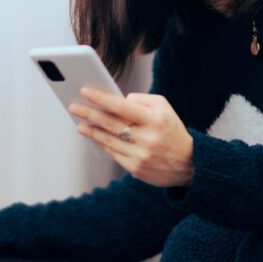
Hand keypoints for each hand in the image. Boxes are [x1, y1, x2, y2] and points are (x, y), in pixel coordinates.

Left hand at [67, 87, 194, 187]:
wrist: (189, 163)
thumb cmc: (171, 129)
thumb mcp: (164, 108)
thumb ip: (142, 99)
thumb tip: (118, 100)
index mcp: (154, 120)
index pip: (122, 107)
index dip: (102, 98)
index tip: (85, 91)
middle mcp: (147, 139)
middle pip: (111, 124)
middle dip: (89, 113)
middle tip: (73, 106)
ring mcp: (140, 156)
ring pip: (109, 140)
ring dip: (91, 131)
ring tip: (79, 122)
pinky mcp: (136, 170)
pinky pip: (113, 153)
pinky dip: (102, 143)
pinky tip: (94, 136)